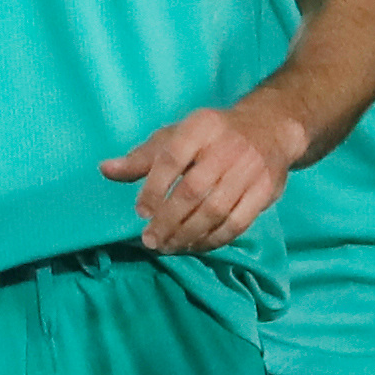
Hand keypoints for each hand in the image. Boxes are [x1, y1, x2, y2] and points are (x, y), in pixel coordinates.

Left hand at [102, 101, 304, 253]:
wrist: (269, 129)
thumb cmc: (210, 137)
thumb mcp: (175, 136)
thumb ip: (141, 157)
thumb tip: (105, 169)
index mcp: (200, 127)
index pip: (172, 158)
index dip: (154, 187)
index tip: (141, 212)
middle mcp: (227, 147)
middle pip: (193, 190)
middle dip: (168, 220)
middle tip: (150, 240)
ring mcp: (250, 170)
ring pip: (215, 211)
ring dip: (188, 234)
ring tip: (169, 246)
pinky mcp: (265, 191)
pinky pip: (237, 223)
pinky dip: (213, 239)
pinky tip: (194, 245)